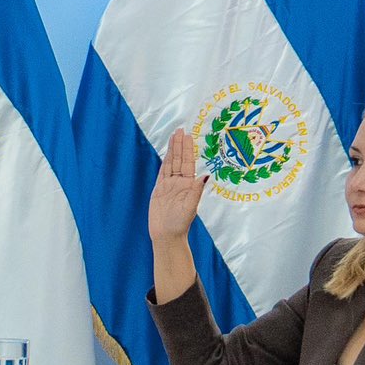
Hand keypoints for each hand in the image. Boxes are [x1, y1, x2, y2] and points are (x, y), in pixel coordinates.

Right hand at [148, 128, 208, 243]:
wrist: (166, 234)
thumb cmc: (180, 223)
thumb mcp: (191, 206)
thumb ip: (196, 190)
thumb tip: (205, 175)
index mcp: (188, 185)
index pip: (188, 162)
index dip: (187, 149)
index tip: (187, 135)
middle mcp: (180, 182)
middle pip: (179, 159)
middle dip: (180, 144)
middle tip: (180, 129)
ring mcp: (169, 185)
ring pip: (171, 163)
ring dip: (173, 150)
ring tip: (174, 136)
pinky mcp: (160, 189)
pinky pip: (162, 172)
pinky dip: (165, 161)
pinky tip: (167, 154)